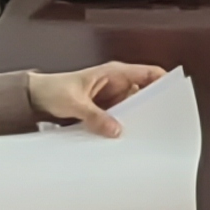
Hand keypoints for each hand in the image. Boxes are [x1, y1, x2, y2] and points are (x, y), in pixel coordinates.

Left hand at [24, 61, 163, 135]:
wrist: (35, 98)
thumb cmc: (52, 89)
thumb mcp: (74, 103)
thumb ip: (95, 117)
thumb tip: (115, 129)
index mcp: (114, 72)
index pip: (149, 73)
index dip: (164, 82)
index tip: (174, 97)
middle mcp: (116, 84)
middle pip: (145, 93)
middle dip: (152, 107)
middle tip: (158, 123)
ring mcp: (112, 98)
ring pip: (134, 109)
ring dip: (136, 120)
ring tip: (142, 133)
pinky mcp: (105, 111)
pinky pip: (121, 119)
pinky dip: (124, 127)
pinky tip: (125, 137)